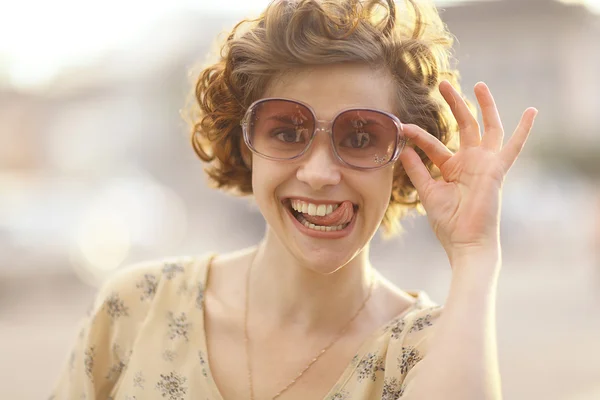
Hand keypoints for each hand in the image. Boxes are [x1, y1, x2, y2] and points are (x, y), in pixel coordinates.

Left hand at [399, 81, 537, 262]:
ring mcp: (484, 163)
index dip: (419, 135)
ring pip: (486, 127)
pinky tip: (532, 111)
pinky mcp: (496, 169)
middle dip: (454, 104)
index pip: (435, 144)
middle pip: (464, 126)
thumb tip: (403, 149)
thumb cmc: (448, 222)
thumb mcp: (428, 192)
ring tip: (476, 84)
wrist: (465, 241)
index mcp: (453, 168)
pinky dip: (524, 130)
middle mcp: (470, 162)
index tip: (403, 127)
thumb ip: (417, 169)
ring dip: (482, 106)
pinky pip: (514, 147)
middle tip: (442, 83)